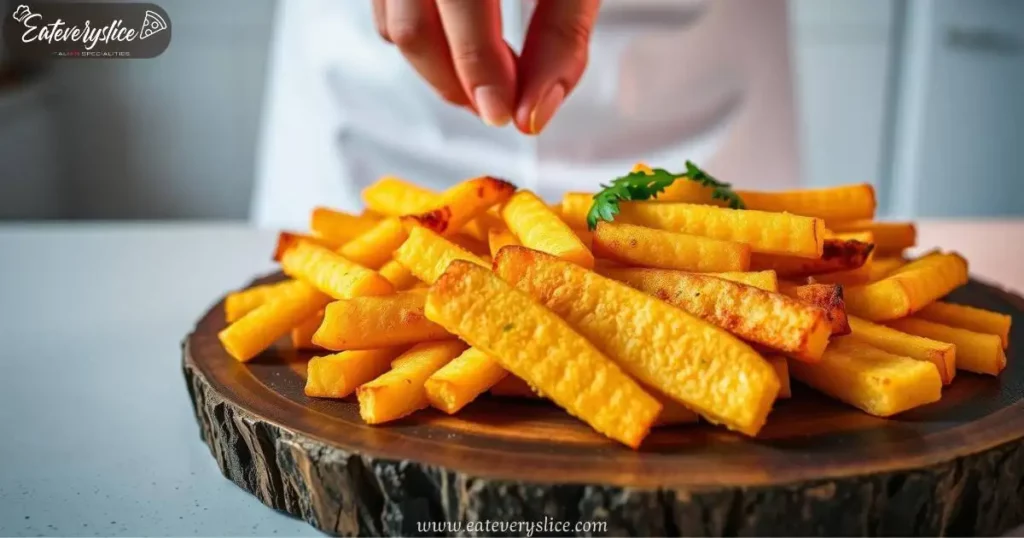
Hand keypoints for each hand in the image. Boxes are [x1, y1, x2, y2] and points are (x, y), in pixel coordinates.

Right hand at [373, 0, 599, 134]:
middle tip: (499, 107)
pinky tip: (468, 43)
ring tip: (491, 75)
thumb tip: (533, 117)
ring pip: (392, 26)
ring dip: (438, 69)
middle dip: (455, 84)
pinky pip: (387, 11)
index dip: (480, 69)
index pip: (461, 4)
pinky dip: (426, 42)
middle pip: (413, 29)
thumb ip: (563, 37)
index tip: (506, 115)